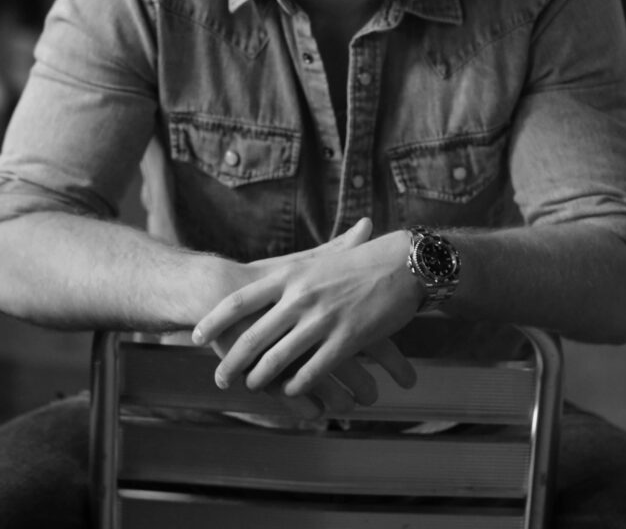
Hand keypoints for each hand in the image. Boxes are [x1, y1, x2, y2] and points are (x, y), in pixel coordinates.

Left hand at [192, 226, 420, 399]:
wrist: (401, 263)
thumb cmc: (359, 262)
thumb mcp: (318, 261)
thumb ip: (290, 274)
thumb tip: (260, 286)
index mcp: (291, 275)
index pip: (241, 300)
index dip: (215, 321)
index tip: (196, 337)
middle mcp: (301, 298)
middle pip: (254, 336)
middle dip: (232, 361)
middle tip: (219, 378)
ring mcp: (323, 319)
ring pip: (280, 358)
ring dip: (261, 378)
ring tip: (250, 387)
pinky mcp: (347, 339)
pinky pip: (314, 370)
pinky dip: (298, 386)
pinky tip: (291, 392)